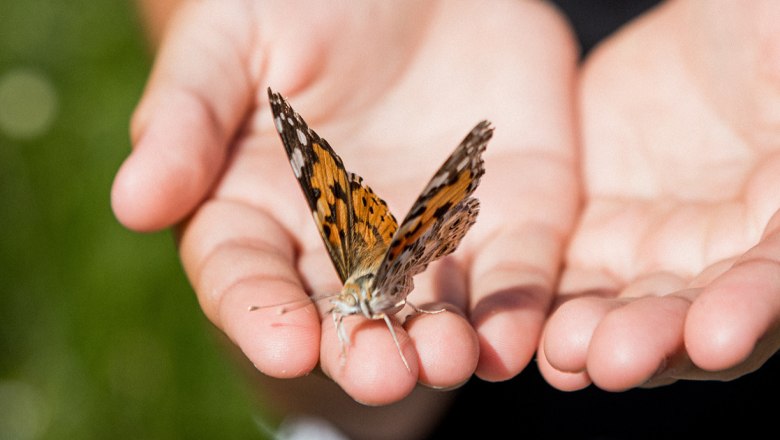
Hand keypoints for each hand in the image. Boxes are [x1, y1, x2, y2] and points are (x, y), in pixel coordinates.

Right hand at [112, 0, 578, 403]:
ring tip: (454, 360)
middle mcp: (346, 240)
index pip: (249, 277)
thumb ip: (186, 118)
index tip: (285, 344)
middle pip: (348, 314)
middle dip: (364, 349)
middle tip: (383, 374)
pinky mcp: (506, 213)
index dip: (261, 314)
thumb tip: (133, 203)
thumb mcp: (233, 39)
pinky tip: (515, 338)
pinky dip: (516, 307)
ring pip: (435, 308)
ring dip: (445, 343)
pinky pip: (514, 270)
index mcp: (262, 208)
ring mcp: (430, 233)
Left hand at [539, 0, 779, 390]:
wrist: (700, 17)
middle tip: (614, 359)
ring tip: (564, 351)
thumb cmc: (769, 29)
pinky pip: (563, 273)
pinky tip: (518, 325)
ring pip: (622, 306)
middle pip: (692, 314)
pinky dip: (544, 300)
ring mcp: (651, 244)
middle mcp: (722, 253)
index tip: (718, 338)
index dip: (751, 313)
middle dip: (655, 339)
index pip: (773, 285)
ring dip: (593, 334)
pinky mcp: (590, 227)